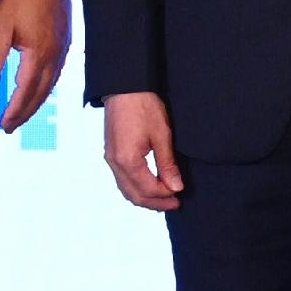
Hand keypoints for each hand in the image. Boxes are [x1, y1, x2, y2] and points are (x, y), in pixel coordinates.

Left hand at [0, 0, 71, 129]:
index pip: (26, 91)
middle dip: (25, 113)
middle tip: (10, 127)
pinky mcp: (65, 43)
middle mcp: (54, 57)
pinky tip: (38, 90)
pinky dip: (45, 88)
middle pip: (41, 94)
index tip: (4, 124)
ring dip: (36, 103)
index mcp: (38, 54)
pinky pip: (56, 74)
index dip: (15, 110)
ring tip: (22, 114)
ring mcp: (62, 51)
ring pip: (50, 86)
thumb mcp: (1, 25)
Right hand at [104, 91, 184, 211]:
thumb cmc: (143, 106)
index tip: (180, 194)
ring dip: (145, 197)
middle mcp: (115, 163)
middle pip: (134, 194)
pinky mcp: (111, 152)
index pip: (148, 189)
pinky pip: (122, 179)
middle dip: (155, 202)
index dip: (165, 195)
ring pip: (126, 189)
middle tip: (174, 204)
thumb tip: (176, 187)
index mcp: (127, 160)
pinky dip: (135, 187)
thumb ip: (167, 164)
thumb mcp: (161, 135)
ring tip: (163, 198)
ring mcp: (110, 159)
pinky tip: (148, 185)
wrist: (124, 87)